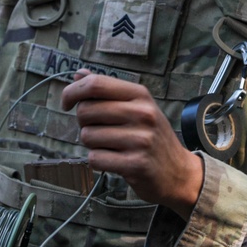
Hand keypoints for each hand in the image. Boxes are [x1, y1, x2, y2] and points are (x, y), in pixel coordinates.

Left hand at [60, 71, 202, 218]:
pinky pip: (95, 158)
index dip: (72, 92)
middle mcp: (142, 113)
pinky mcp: (135, 164)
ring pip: (87, 136)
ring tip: (112, 147)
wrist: (179, 172)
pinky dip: (98, 161)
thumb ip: (107, 90)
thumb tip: (78, 74)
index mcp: (140, 95)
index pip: (95, 84)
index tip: (67, 103)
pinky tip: (114, 160)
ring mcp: (140, 139)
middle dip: (84, 123)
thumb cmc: (152, 137)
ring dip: (92, 144)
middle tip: (101, 130)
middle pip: (85, 111)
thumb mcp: (137, 107)